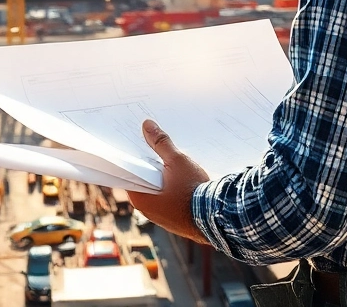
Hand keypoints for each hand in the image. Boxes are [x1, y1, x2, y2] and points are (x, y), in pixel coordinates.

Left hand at [128, 120, 209, 244]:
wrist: (216, 215)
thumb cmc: (193, 189)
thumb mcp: (177, 160)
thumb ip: (160, 143)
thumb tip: (147, 125)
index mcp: (140, 199)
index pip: (129, 175)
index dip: (134, 160)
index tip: (138, 147)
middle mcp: (146, 212)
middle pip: (143, 184)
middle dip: (149, 169)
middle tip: (155, 151)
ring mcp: (161, 219)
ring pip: (156, 194)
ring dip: (161, 181)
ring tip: (170, 164)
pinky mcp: (175, 222)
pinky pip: (168, 203)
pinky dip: (171, 192)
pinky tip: (182, 182)